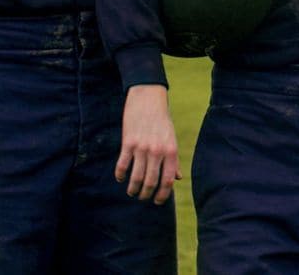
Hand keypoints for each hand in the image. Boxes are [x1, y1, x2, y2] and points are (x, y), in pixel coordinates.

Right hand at [116, 84, 179, 204]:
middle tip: (142, 197)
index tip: (157, 201)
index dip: (163, 195)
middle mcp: (157, 151)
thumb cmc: (162, 120)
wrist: (148, 98)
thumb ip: (174, 160)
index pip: (168, 181)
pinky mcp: (128, 143)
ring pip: (136, 177)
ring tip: (132, 192)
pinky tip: (120, 178)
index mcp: (171, 151)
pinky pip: (123, 165)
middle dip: (146, 194)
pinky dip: (121, 175)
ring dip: (133, 189)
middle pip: (151, 182)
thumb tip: (178, 178)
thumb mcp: (172, 138)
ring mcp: (142, 148)